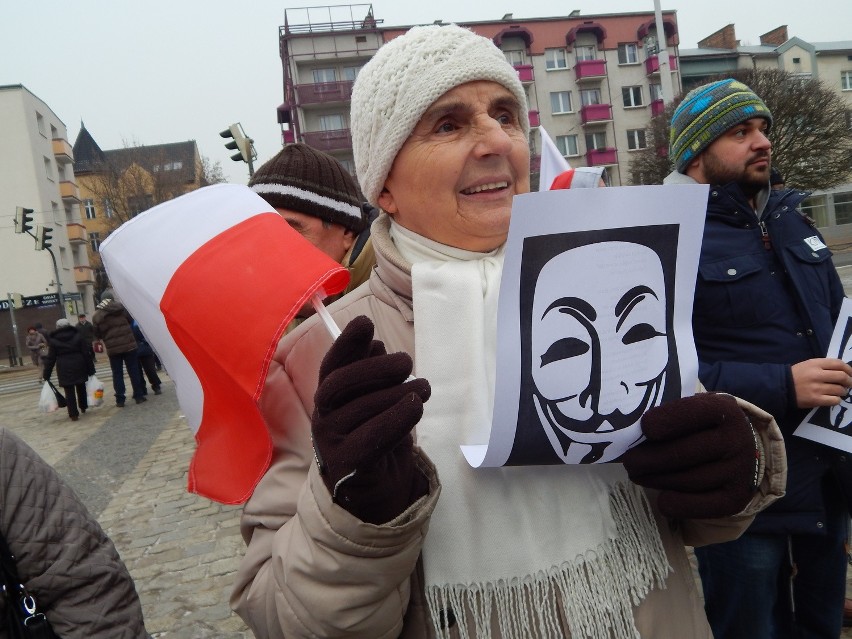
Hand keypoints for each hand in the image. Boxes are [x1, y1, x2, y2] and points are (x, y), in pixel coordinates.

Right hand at [311, 315, 430, 523]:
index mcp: (330, 395)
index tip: (365, 323)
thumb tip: (375, 344)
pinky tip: (415, 407)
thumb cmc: (375, 434)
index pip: (332, 364)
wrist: (373, 488)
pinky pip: (370, 438)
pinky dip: (395, 419)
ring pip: (360, 409)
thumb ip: (373, 372)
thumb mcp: (377, 398)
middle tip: (407, 362)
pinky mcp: (348, 465)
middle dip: (374, 367)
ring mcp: (331, 441)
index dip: (346, 343)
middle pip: (339, 384)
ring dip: (396, 393)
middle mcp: (324, 415)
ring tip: (424, 388)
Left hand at [621, 394, 760, 519]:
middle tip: (628, 461)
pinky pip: (701, 506)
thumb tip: (631, 430)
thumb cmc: (704, 425)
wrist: (744, 448)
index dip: (664, 421)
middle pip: (683, 453)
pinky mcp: (737, 498)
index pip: (691, 413)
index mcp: (723, 409)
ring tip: (637, 474)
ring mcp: (740, 470)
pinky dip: (676, 504)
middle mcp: (737, 439)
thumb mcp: (693, 408)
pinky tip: (661, 499)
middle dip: (648, 459)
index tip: (643, 428)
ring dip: (656, 480)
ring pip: (688, 480)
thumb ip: (669, 414)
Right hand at [791, 358, 851, 407]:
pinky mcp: (815, 400)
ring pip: (840, 390)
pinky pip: (834, 400)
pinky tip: (832, 398)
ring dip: (843, 391)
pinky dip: (837, 399)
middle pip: (842, 377)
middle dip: (849, 381)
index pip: (838, 364)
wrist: (782, 387)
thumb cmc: (796, 375)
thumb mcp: (808, 365)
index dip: (849, 369)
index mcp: (815, 364)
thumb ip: (824, 366)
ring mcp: (816, 388)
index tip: (851, 374)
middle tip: (849, 384)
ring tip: (839, 391)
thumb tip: (843, 371)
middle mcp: (817, 375)